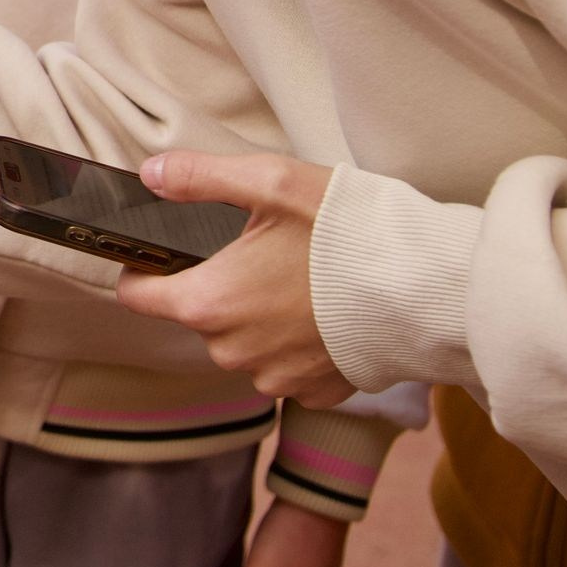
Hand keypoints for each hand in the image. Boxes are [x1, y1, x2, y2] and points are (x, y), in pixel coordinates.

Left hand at [114, 153, 352, 406]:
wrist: (428, 290)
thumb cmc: (349, 234)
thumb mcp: (270, 183)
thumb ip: (198, 177)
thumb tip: (151, 174)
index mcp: (209, 302)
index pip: (138, 295)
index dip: (144, 269)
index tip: (162, 253)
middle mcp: (232, 350)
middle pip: (197, 314)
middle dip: (217, 285)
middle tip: (260, 251)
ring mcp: (274, 377)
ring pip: (242, 340)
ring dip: (258, 314)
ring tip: (299, 278)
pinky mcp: (314, 392)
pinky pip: (285, 364)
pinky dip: (296, 341)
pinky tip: (324, 311)